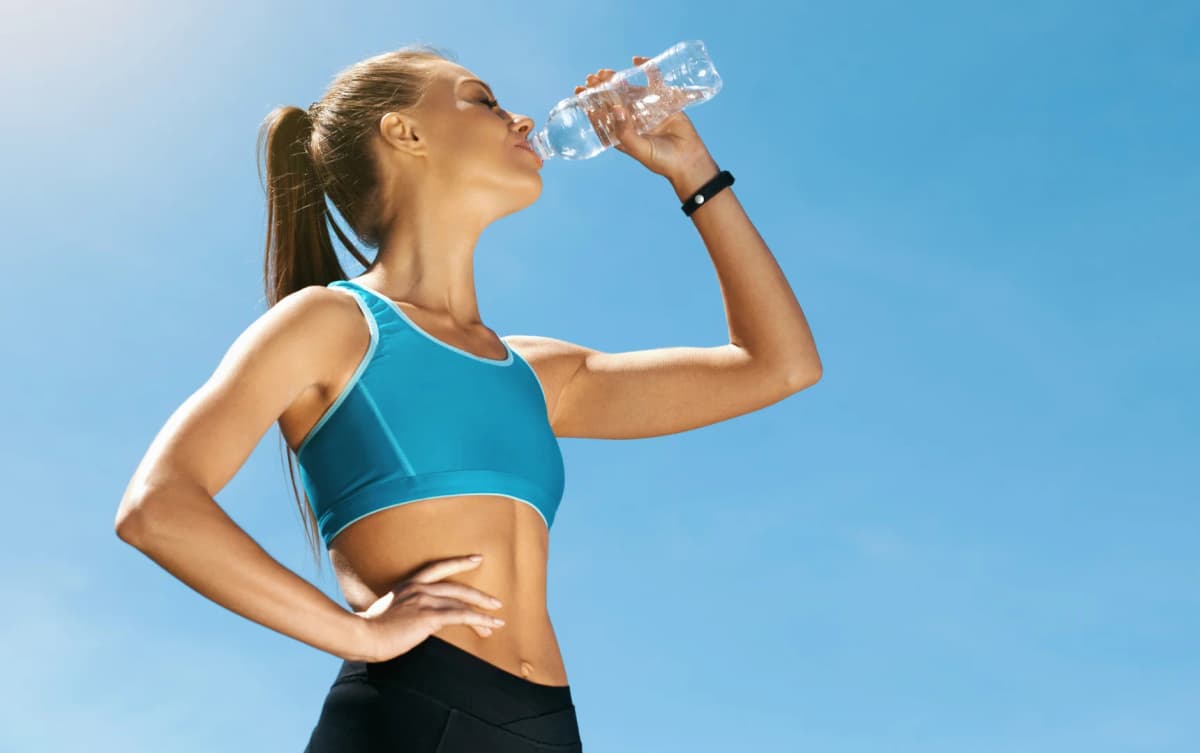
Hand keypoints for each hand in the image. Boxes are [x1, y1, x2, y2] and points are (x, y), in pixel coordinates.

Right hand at [352, 554, 505, 662]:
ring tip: (497, 621)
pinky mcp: (429, 616)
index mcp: (408, 585)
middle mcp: (418, 588)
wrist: (362, 636)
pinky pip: (461, 616)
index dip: (458, 562)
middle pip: (457, 587)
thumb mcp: (389, 614)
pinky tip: (490, 626)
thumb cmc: (370, 631)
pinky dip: (479, 620)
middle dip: (479, 595)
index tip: (477, 559)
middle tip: (496, 602)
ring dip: (483, 613)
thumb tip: (420, 621)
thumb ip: (406, 612)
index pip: (437, 568)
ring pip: (462, 602)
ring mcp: (424, 600)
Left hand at [575, 55, 712, 179]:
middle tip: (591, 77)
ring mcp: (647, 110)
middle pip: (612, 100)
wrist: (689, 160)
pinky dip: (647, 69)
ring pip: (629, 90)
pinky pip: (654, 81)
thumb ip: (626, 132)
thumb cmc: (662, 160)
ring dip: (617, 80)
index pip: (602, 116)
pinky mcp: (663, 101)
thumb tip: (614, 109)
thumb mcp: (640, 149)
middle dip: (601, 89)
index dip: (589, 103)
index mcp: (622, 134)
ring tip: (605, 71)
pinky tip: (636, 60)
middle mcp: (632, 120)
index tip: (579, 90)